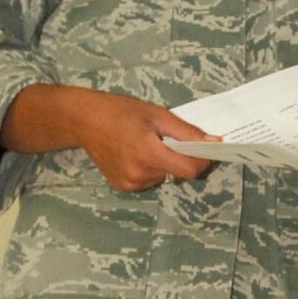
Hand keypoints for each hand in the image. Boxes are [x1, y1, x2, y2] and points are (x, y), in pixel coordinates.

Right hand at [71, 92, 213, 191]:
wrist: (83, 121)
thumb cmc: (120, 111)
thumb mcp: (156, 114)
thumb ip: (186, 131)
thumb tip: (214, 142)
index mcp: (148, 152)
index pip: (189, 169)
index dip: (202, 160)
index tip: (207, 148)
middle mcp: (139, 173)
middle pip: (177, 172)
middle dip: (180, 157)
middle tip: (165, 138)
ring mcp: (130, 183)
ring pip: (163, 176)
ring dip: (163, 163)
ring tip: (145, 144)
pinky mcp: (123, 187)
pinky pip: (149, 180)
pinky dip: (150, 169)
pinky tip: (134, 154)